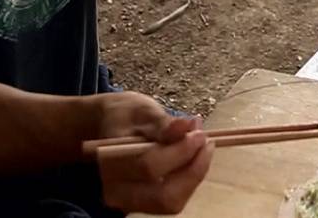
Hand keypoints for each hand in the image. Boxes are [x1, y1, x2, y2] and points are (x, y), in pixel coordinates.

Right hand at [92, 92, 213, 214]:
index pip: (149, 167)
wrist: (111, 128)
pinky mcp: (144, 204)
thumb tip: (185, 126)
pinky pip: (173, 199)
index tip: (199, 132)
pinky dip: (189, 179)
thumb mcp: (143, 112)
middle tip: (207, 142)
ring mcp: (129, 203)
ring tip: (202, 146)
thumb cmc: (126, 117)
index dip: (180, 151)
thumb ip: (164, 123)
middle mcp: (116, 191)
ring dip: (194, 175)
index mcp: (110, 163)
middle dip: (193, 170)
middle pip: (163, 195)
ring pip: (172, 202)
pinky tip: (194, 157)